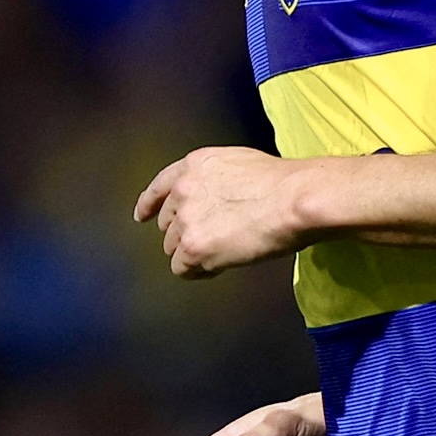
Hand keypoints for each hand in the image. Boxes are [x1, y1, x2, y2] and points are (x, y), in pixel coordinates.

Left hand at [134, 146, 307, 277]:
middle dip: (184, 232)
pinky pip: (183, 269)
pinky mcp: (193, 248)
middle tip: (211, 239)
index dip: (149, 204)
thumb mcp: (239, 163)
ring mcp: (185, 220)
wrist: (293, 200)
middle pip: (167, 223)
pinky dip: (199, 272)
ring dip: (193, 252)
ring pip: (174, 248)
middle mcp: (182, 190)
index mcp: (194, 165)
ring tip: (224, 251)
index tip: (142, 215)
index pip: (159, 186)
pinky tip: (219, 266)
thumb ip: (216, 179)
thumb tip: (218, 198)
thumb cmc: (282, 183)